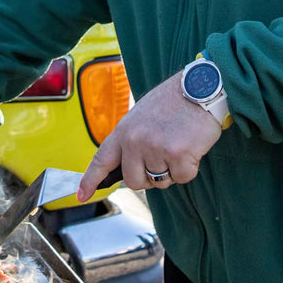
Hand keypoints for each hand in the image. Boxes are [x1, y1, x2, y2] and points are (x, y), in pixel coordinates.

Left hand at [76, 70, 222, 201]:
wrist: (200, 87)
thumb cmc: (175, 101)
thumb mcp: (143, 115)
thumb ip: (132, 139)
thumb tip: (130, 166)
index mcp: (124, 130)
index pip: (102, 160)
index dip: (90, 180)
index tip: (82, 195)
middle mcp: (135, 140)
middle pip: (134, 181)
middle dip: (149, 177)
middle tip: (163, 157)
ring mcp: (155, 148)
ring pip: (160, 182)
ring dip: (172, 170)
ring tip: (179, 144)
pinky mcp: (177, 155)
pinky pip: (182, 178)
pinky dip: (189, 168)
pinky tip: (191, 146)